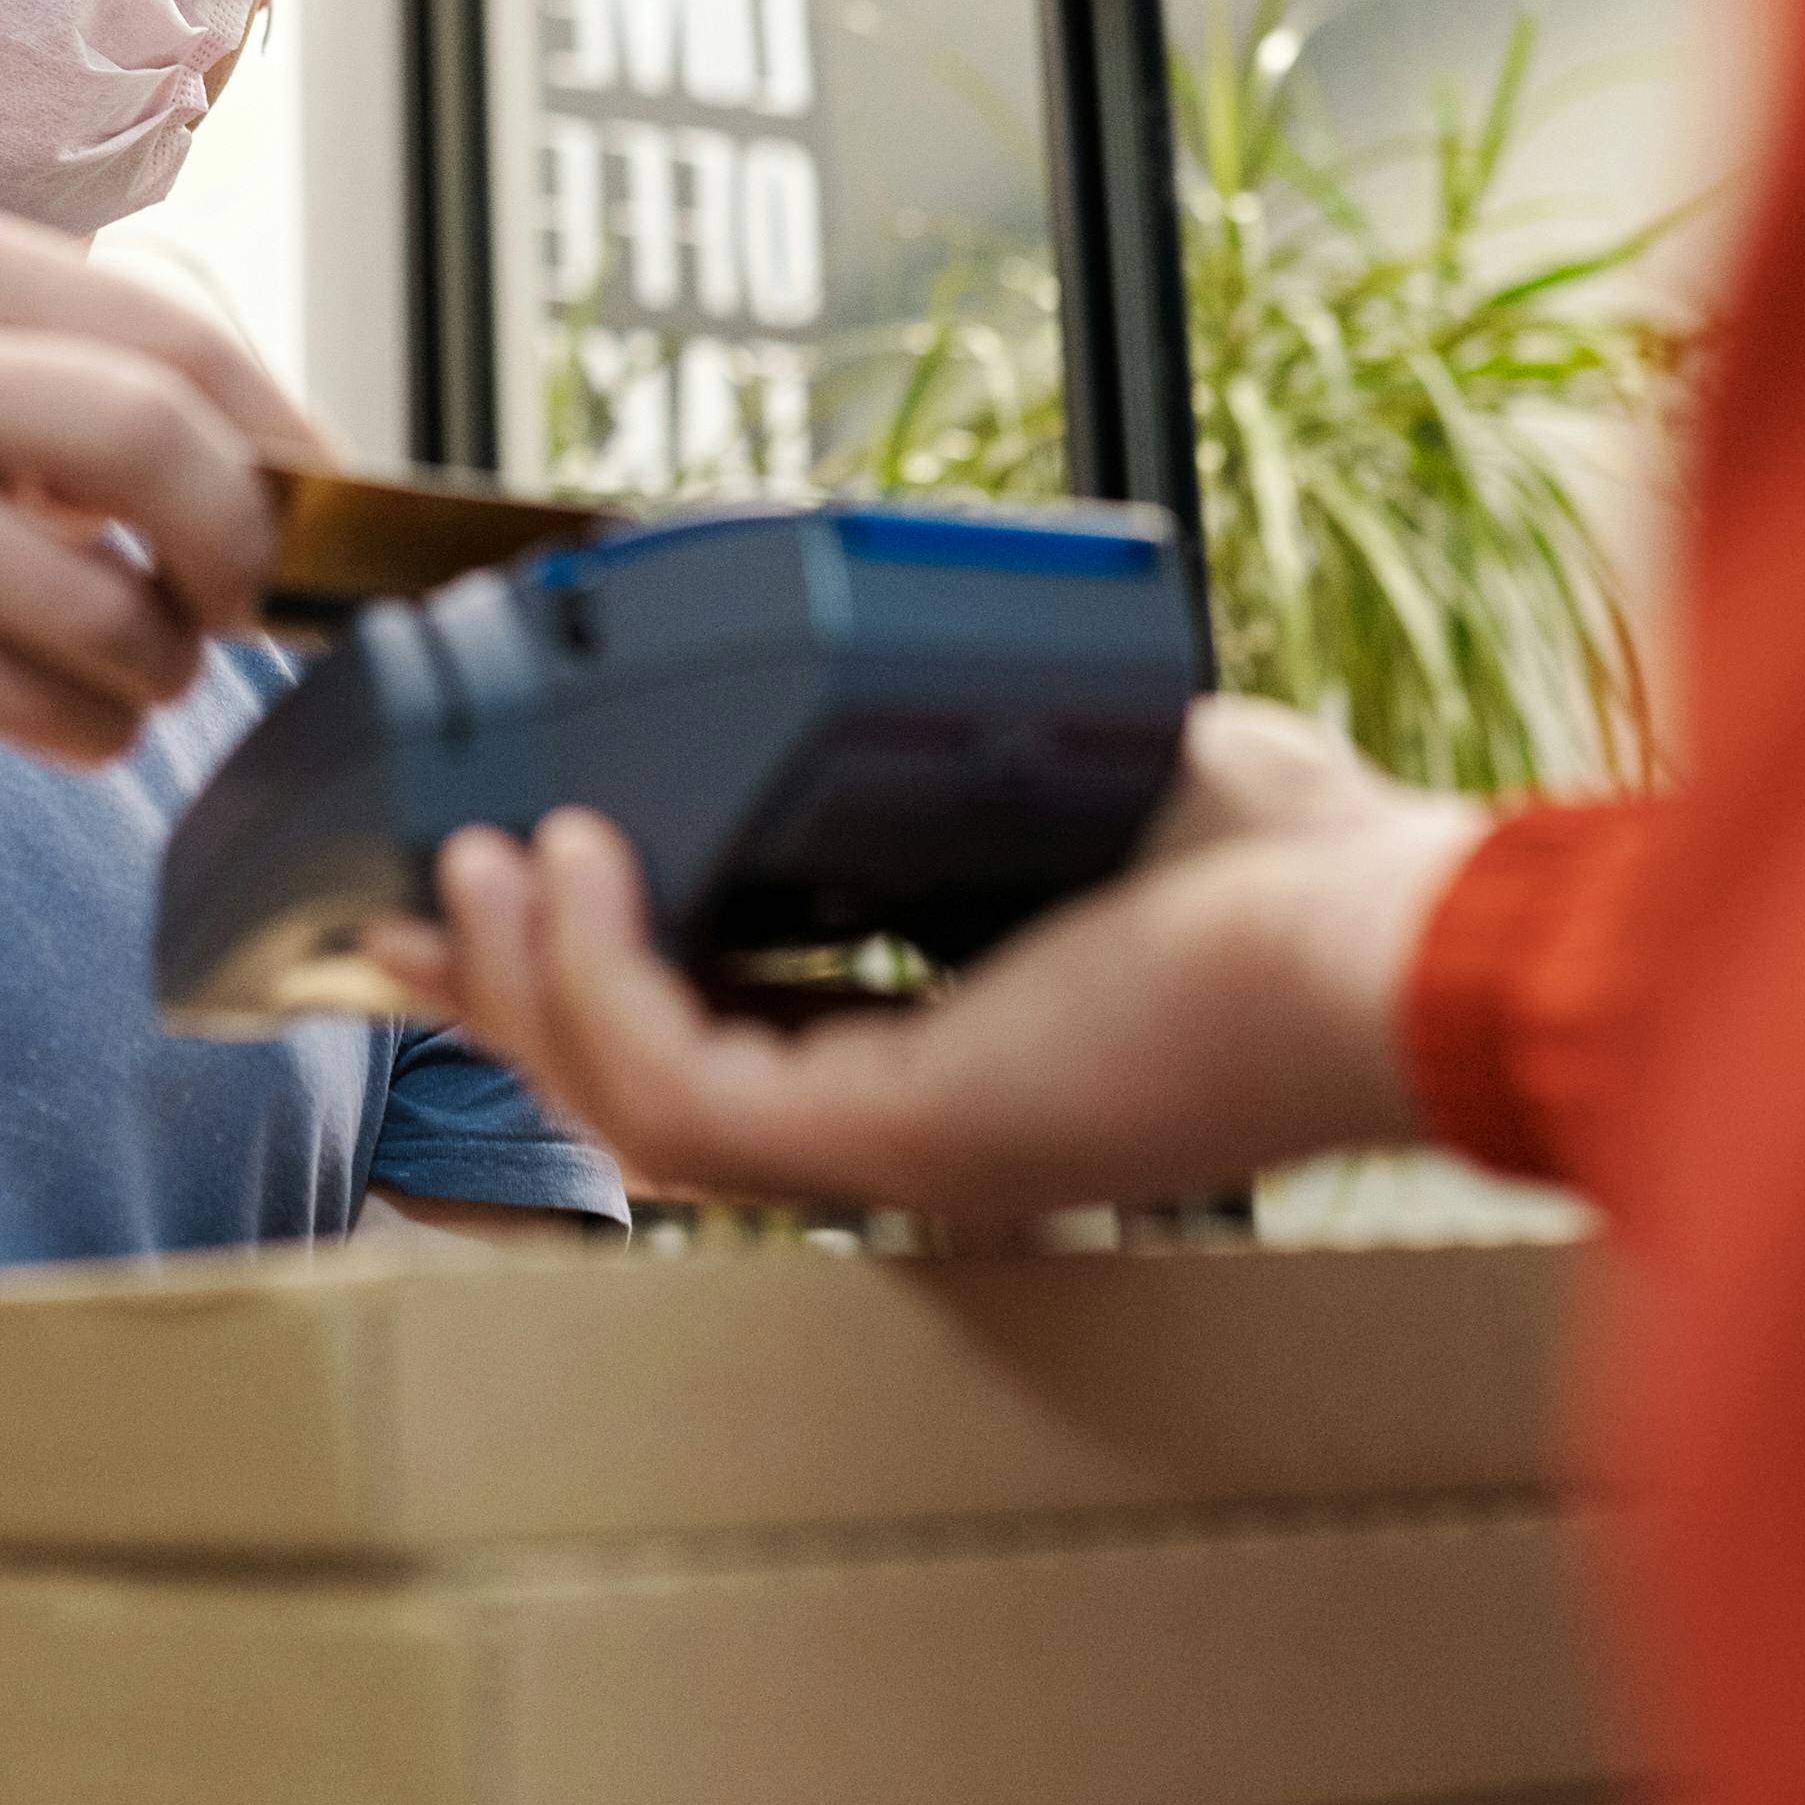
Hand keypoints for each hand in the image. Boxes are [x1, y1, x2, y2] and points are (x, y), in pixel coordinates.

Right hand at [0, 208, 331, 769]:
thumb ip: (86, 388)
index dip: (291, 442)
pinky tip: (64, 713)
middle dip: (247, 551)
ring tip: (135, 670)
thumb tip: (299, 477)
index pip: (190, 343)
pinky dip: (90, 727)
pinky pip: (40, 703)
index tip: (331, 514)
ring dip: (162, 667)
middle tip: (256, 604)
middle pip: (170, 449)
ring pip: (115, 608)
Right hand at [365, 697, 1484, 1214]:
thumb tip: (946, 659)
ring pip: (629, 1103)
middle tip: (396, 911)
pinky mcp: (896, 1131)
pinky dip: (597, 972)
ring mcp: (900, 1145)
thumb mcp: (1118, 775)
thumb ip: (1010, 742)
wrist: (1408, 943)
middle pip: (640, 1091)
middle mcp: (916, 1126)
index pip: (728, 1040)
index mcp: (961, 1061)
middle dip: (502, 1000)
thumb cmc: (1324, 882)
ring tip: (466, 858)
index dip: (596, 975)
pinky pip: (678, 1083)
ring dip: (522, 981)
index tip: (507, 872)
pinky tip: (567, 858)